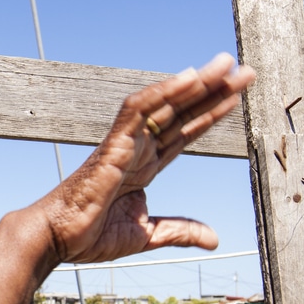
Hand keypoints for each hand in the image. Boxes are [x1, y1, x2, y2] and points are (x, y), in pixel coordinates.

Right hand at [39, 52, 254, 264]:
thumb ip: (179, 231)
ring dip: (196, 84)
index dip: (212, 113)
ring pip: (166, 104)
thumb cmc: (90, 234)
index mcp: (146, 165)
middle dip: (214, 91)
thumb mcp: (147, 235)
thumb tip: (213, 238)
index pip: (185, 132)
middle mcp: (139, 148)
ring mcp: (127, 143)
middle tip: (246, 70)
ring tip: (226, 64)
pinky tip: (189, 78)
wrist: (58, 238)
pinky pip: (138, 111)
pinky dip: (163, 92)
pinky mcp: (113, 144)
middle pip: (183, 112)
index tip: (238, 95)